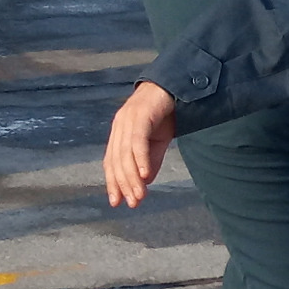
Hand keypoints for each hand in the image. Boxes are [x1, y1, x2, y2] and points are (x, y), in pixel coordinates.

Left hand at [104, 81, 178, 207]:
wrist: (177, 85)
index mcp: (120, 132)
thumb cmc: (166, 113)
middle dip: (123, 185)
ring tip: (139, 196)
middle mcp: (119, 126)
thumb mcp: (157, 142)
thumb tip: (144, 182)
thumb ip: (150, 161)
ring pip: (125, 155)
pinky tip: (146, 175)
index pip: (111, 162)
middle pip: (116, 161)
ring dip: (132, 178)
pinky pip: (138, 141)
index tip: (117, 202)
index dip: (113, 182)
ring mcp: (127, 119)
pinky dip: (141, 160)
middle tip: (133, 203)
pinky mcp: (140, 115)